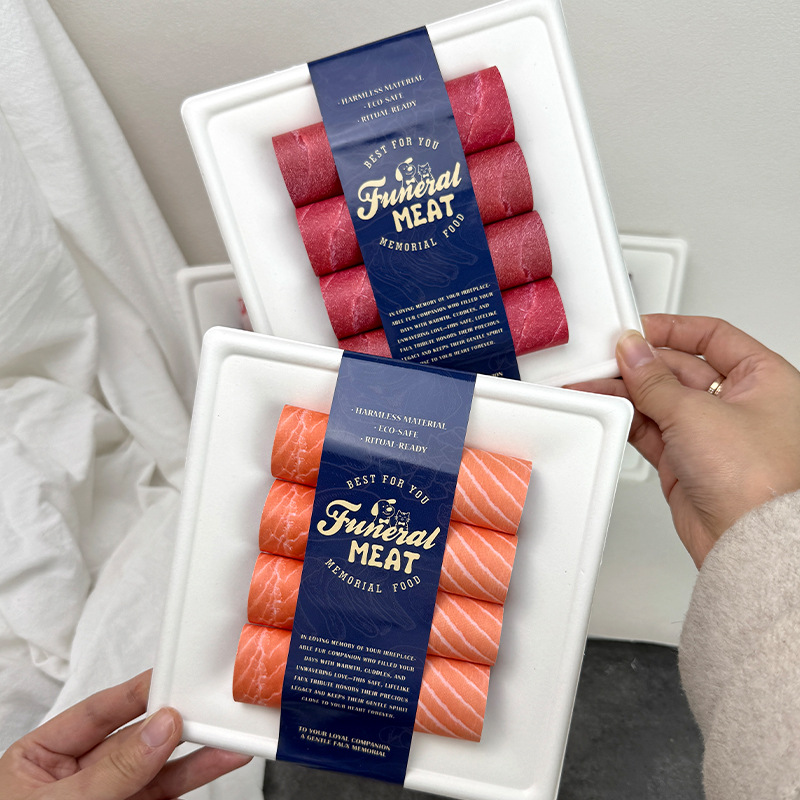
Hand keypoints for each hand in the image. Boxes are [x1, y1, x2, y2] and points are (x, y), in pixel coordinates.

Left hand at [0, 670, 250, 799]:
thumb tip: (158, 729)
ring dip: (197, 751)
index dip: (137, 692)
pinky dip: (195, 775)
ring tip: (229, 738)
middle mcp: (78, 774)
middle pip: (135, 736)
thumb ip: (111, 771)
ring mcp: (108, 798)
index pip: (96, 712)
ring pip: (158, 766)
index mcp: (41, 759)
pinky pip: (168, 791)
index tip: (173, 676)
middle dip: (176, 721)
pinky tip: (216, 761)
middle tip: (210, 706)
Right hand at [570, 314, 799, 566]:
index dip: (673, 328)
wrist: (749, 542)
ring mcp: (711, 434)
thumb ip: (656, 380)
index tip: (636, 329)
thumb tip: (633, 351)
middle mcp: (739, 404)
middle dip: (641, 363)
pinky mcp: (687, 461)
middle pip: (680, 368)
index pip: (713, 337)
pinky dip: (628, 420)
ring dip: (627, 392)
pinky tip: (608, 410)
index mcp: (764, 378)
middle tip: (605, 360)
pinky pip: (651, 429)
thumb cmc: (759, 481)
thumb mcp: (697, 413)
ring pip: (660, 400)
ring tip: (594, 386)